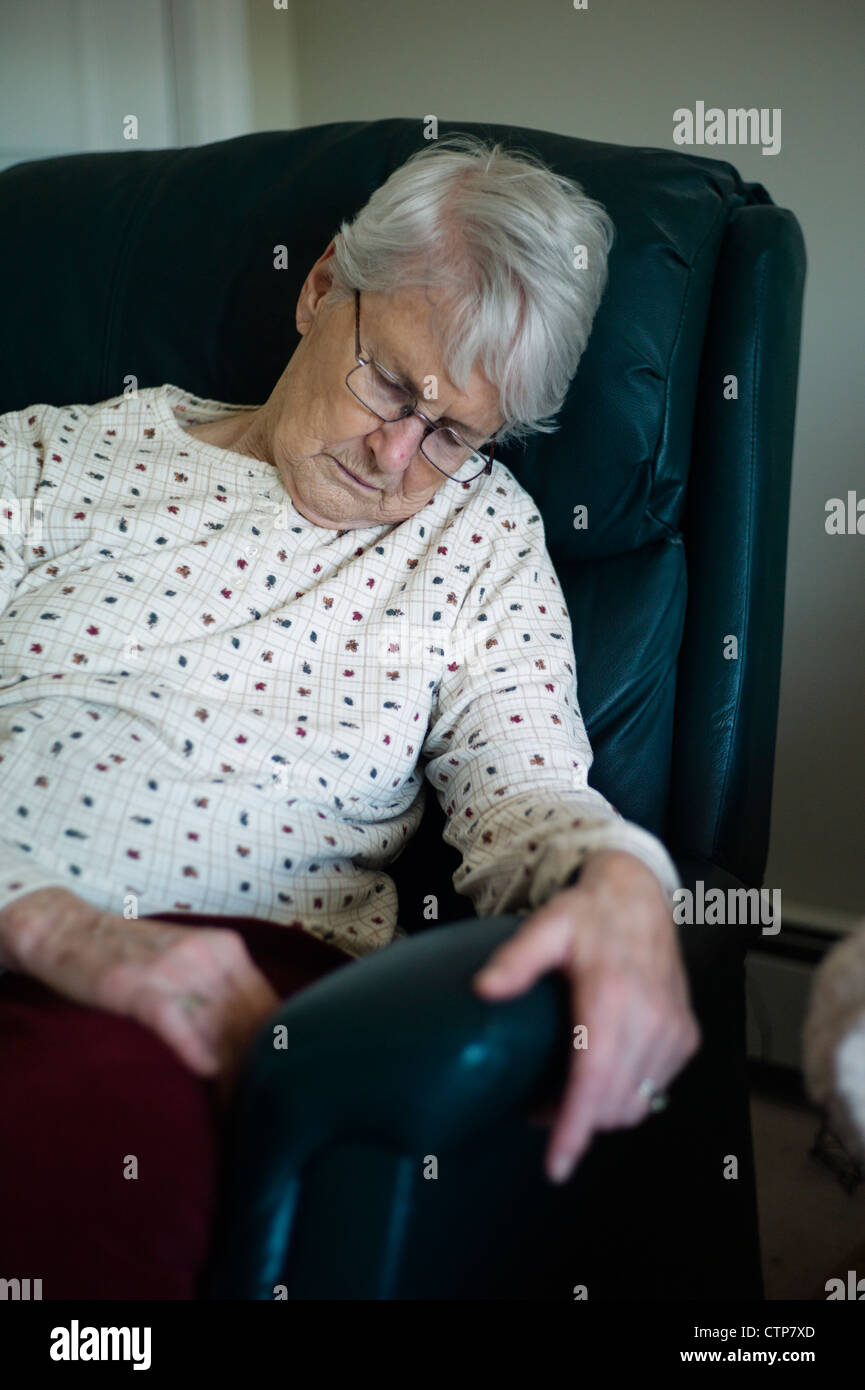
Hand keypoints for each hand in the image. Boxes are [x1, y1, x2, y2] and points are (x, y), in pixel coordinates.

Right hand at [2, 888, 278, 1098]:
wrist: (68, 929)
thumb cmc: (130, 954)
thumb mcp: (188, 961)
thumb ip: (221, 990)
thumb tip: (256, 1040)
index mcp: (227, 949)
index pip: (269, 1007)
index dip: (275, 1051)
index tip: (275, 1086)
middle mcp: (209, 955)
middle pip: (250, 1022)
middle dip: (256, 1069)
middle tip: (257, 1111)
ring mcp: (173, 968)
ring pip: (219, 1028)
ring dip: (231, 1074)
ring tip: (234, 1112)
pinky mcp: (136, 984)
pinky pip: (175, 1021)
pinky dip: (193, 1050)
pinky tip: (206, 1075)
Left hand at [471, 850, 699, 1183]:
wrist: (641, 897)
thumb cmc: (590, 914)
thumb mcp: (546, 926)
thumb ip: (516, 959)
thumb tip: (484, 990)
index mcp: (613, 996)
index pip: (594, 1079)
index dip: (574, 1127)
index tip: (557, 1165)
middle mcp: (651, 1019)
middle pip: (613, 1103)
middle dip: (575, 1123)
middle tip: (536, 1109)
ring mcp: (673, 1032)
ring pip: (636, 1105)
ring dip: (600, 1113)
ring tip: (565, 1097)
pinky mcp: (685, 1038)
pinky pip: (655, 1091)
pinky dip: (626, 1096)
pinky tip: (601, 1076)